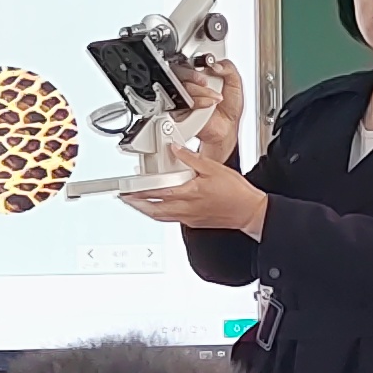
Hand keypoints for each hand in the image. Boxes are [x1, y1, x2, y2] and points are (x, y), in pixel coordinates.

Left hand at [120, 123, 268, 233]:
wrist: (249, 212)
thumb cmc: (236, 193)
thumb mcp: (214, 168)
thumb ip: (192, 158)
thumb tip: (177, 150)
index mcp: (190, 193)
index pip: (158, 191)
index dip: (139, 190)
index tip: (127, 187)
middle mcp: (187, 209)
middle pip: (153, 209)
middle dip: (136, 203)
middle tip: (124, 196)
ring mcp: (188, 218)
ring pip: (160, 217)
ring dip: (145, 209)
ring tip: (135, 201)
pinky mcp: (193, 223)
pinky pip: (170, 219)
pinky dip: (159, 213)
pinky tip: (158, 206)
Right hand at [182, 54, 248, 149]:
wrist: (227, 127)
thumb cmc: (230, 107)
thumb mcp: (236, 83)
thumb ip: (228, 68)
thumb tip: (215, 64)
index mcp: (203, 74)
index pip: (192, 62)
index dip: (199, 62)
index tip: (209, 66)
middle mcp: (192, 84)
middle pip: (181, 72)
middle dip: (194, 76)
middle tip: (205, 82)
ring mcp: (185, 96)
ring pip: (184, 87)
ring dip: (202, 92)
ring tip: (215, 99)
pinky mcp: (180, 109)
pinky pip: (183, 102)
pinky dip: (198, 103)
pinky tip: (207, 106)